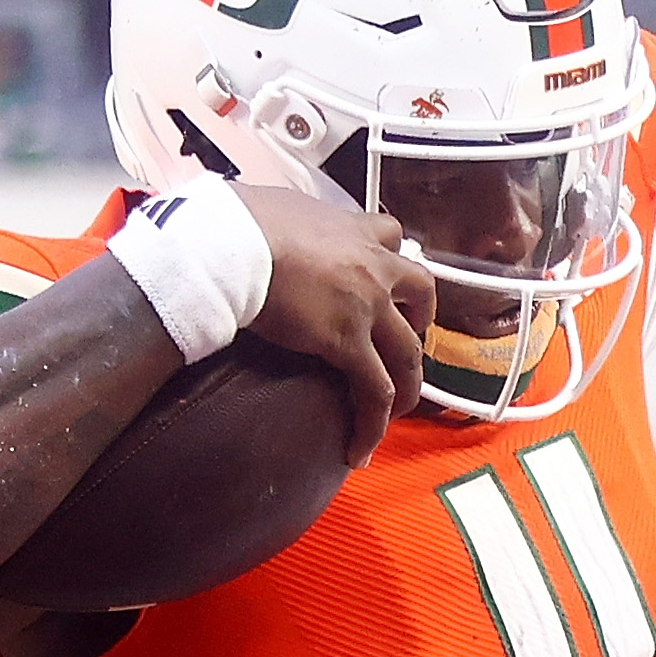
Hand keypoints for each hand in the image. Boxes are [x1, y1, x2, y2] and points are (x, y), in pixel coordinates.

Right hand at [235, 178, 427, 440]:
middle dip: (422, 317)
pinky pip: (376, 391)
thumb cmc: (237, 221)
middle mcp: (371, 264)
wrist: (233, 244)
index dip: (392, 258)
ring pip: (407, 351)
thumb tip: (250, 220)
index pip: (389, 233)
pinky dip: (373, 423)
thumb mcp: (268, 206)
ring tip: (399, 409)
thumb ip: (276, 219)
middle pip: (421, 289)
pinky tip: (360, 450)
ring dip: (408, 382)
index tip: (387, 277)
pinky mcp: (349, 342)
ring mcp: (367, 306)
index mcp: (350, 227)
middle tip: (406, 339)